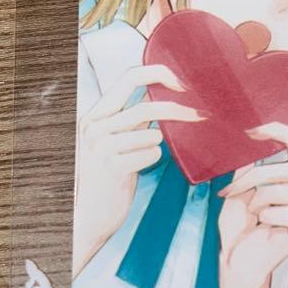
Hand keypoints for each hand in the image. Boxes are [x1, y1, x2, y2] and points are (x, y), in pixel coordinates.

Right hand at [73, 64, 201, 270]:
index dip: (159, 73)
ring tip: (144, 155)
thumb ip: (131, 118)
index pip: (129, 77)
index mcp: (96, 114)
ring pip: (152, 135)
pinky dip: (153, 159)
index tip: (183, 81)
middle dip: (177, 109)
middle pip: (146, 106)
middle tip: (199, 113)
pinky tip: (139, 167)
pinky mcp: (111, 167)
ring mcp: (101, 147)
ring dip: (157, 144)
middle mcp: (95, 126)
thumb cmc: (108, 174)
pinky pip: (150, 154)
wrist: (88, 214)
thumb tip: (166, 95)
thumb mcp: (113, 139)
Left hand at [217, 123, 287, 287]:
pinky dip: (268, 215)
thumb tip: (251, 136)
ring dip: (259, 199)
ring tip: (251, 212)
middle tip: (230, 191)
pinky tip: (263, 225)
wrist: (236, 261)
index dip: (279, 130)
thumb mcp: (239, 189)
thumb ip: (249, 165)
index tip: (252, 128)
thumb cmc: (238, 228)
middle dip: (255, 177)